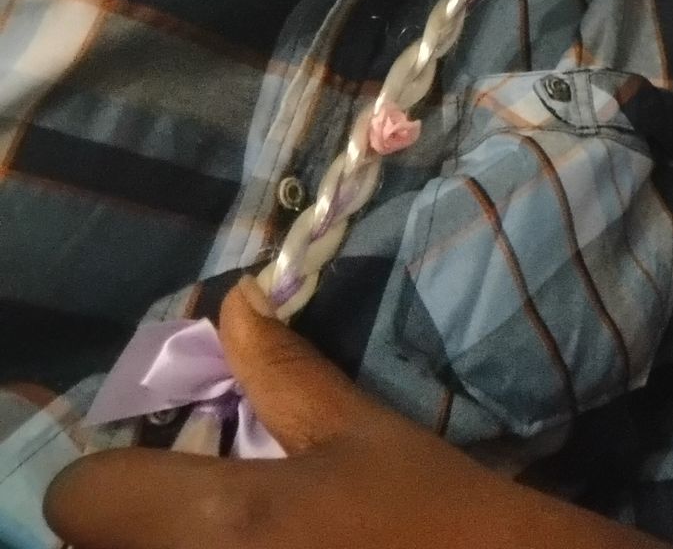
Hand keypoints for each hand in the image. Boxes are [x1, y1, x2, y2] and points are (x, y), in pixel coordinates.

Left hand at [44, 281, 632, 548]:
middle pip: (96, 547)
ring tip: (235, 531)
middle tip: (186, 501)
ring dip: (159, 546)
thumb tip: (236, 302)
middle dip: (132, 521)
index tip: (152, 472)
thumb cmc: (434, 511)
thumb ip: (284, 371)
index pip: (83, 496)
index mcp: (220, 517)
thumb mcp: (361, 433)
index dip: (108, 478)